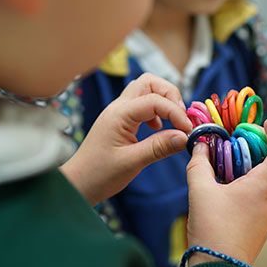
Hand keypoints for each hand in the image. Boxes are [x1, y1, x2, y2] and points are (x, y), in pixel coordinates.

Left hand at [61, 73, 192, 204]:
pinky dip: (156, 111)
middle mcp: (118, 108)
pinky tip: (158, 129)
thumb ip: (159, 148)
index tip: (188, 130)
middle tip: (181, 118)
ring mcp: (118, 112)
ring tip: (173, 123)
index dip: (176, 113)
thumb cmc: (99, 175)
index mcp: (119, 115)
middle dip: (170, 96)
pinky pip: (142, 104)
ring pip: (146, 90)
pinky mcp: (120, 120)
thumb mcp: (132, 163)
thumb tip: (185, 137)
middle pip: (150, 83)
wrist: (78, 183)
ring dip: (163, 101)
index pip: (155, 101)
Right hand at [185, 120, 266, 266]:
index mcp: (266, 186)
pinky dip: (258, 176)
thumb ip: (199, 163)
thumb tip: (199, 145)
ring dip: (263, 160)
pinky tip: (234, 178)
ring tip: (236, 156)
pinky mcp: (266, 219)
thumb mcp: (199, 191)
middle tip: (246, 137)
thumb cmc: (212, 231)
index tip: (262, 125)